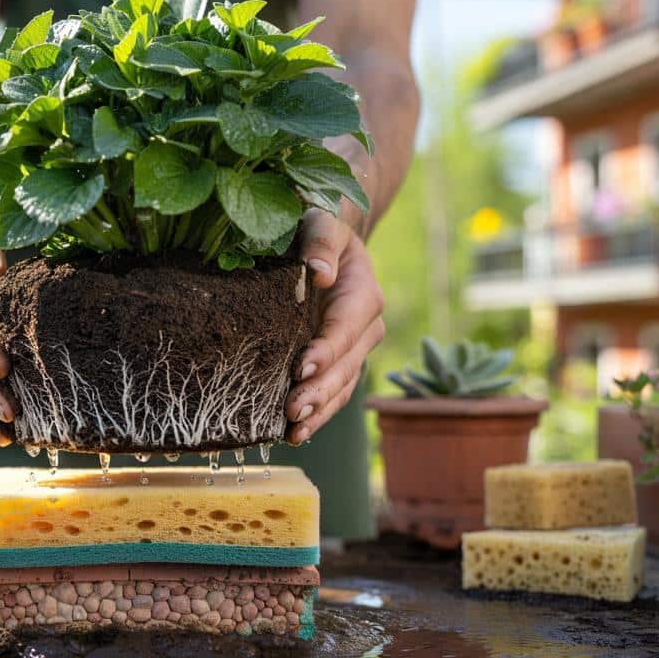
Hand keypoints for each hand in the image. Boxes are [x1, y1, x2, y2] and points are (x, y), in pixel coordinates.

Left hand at [284, 210, 385, 444]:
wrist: (323, 243)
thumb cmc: (318, 228)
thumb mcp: (321, 223)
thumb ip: (321, 243)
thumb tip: (318, 273)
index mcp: (363, 295)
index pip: (345, 329)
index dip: (326, 351)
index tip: (301, 368)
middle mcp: (366, 328)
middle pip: (345, 366)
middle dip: (320, 391)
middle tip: (292, 411)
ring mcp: (354, 350)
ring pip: (341, 387)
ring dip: (319, 412)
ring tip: (294, 433)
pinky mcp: (339, 364)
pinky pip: (332, 393)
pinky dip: (317, 415)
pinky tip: (295, 435)